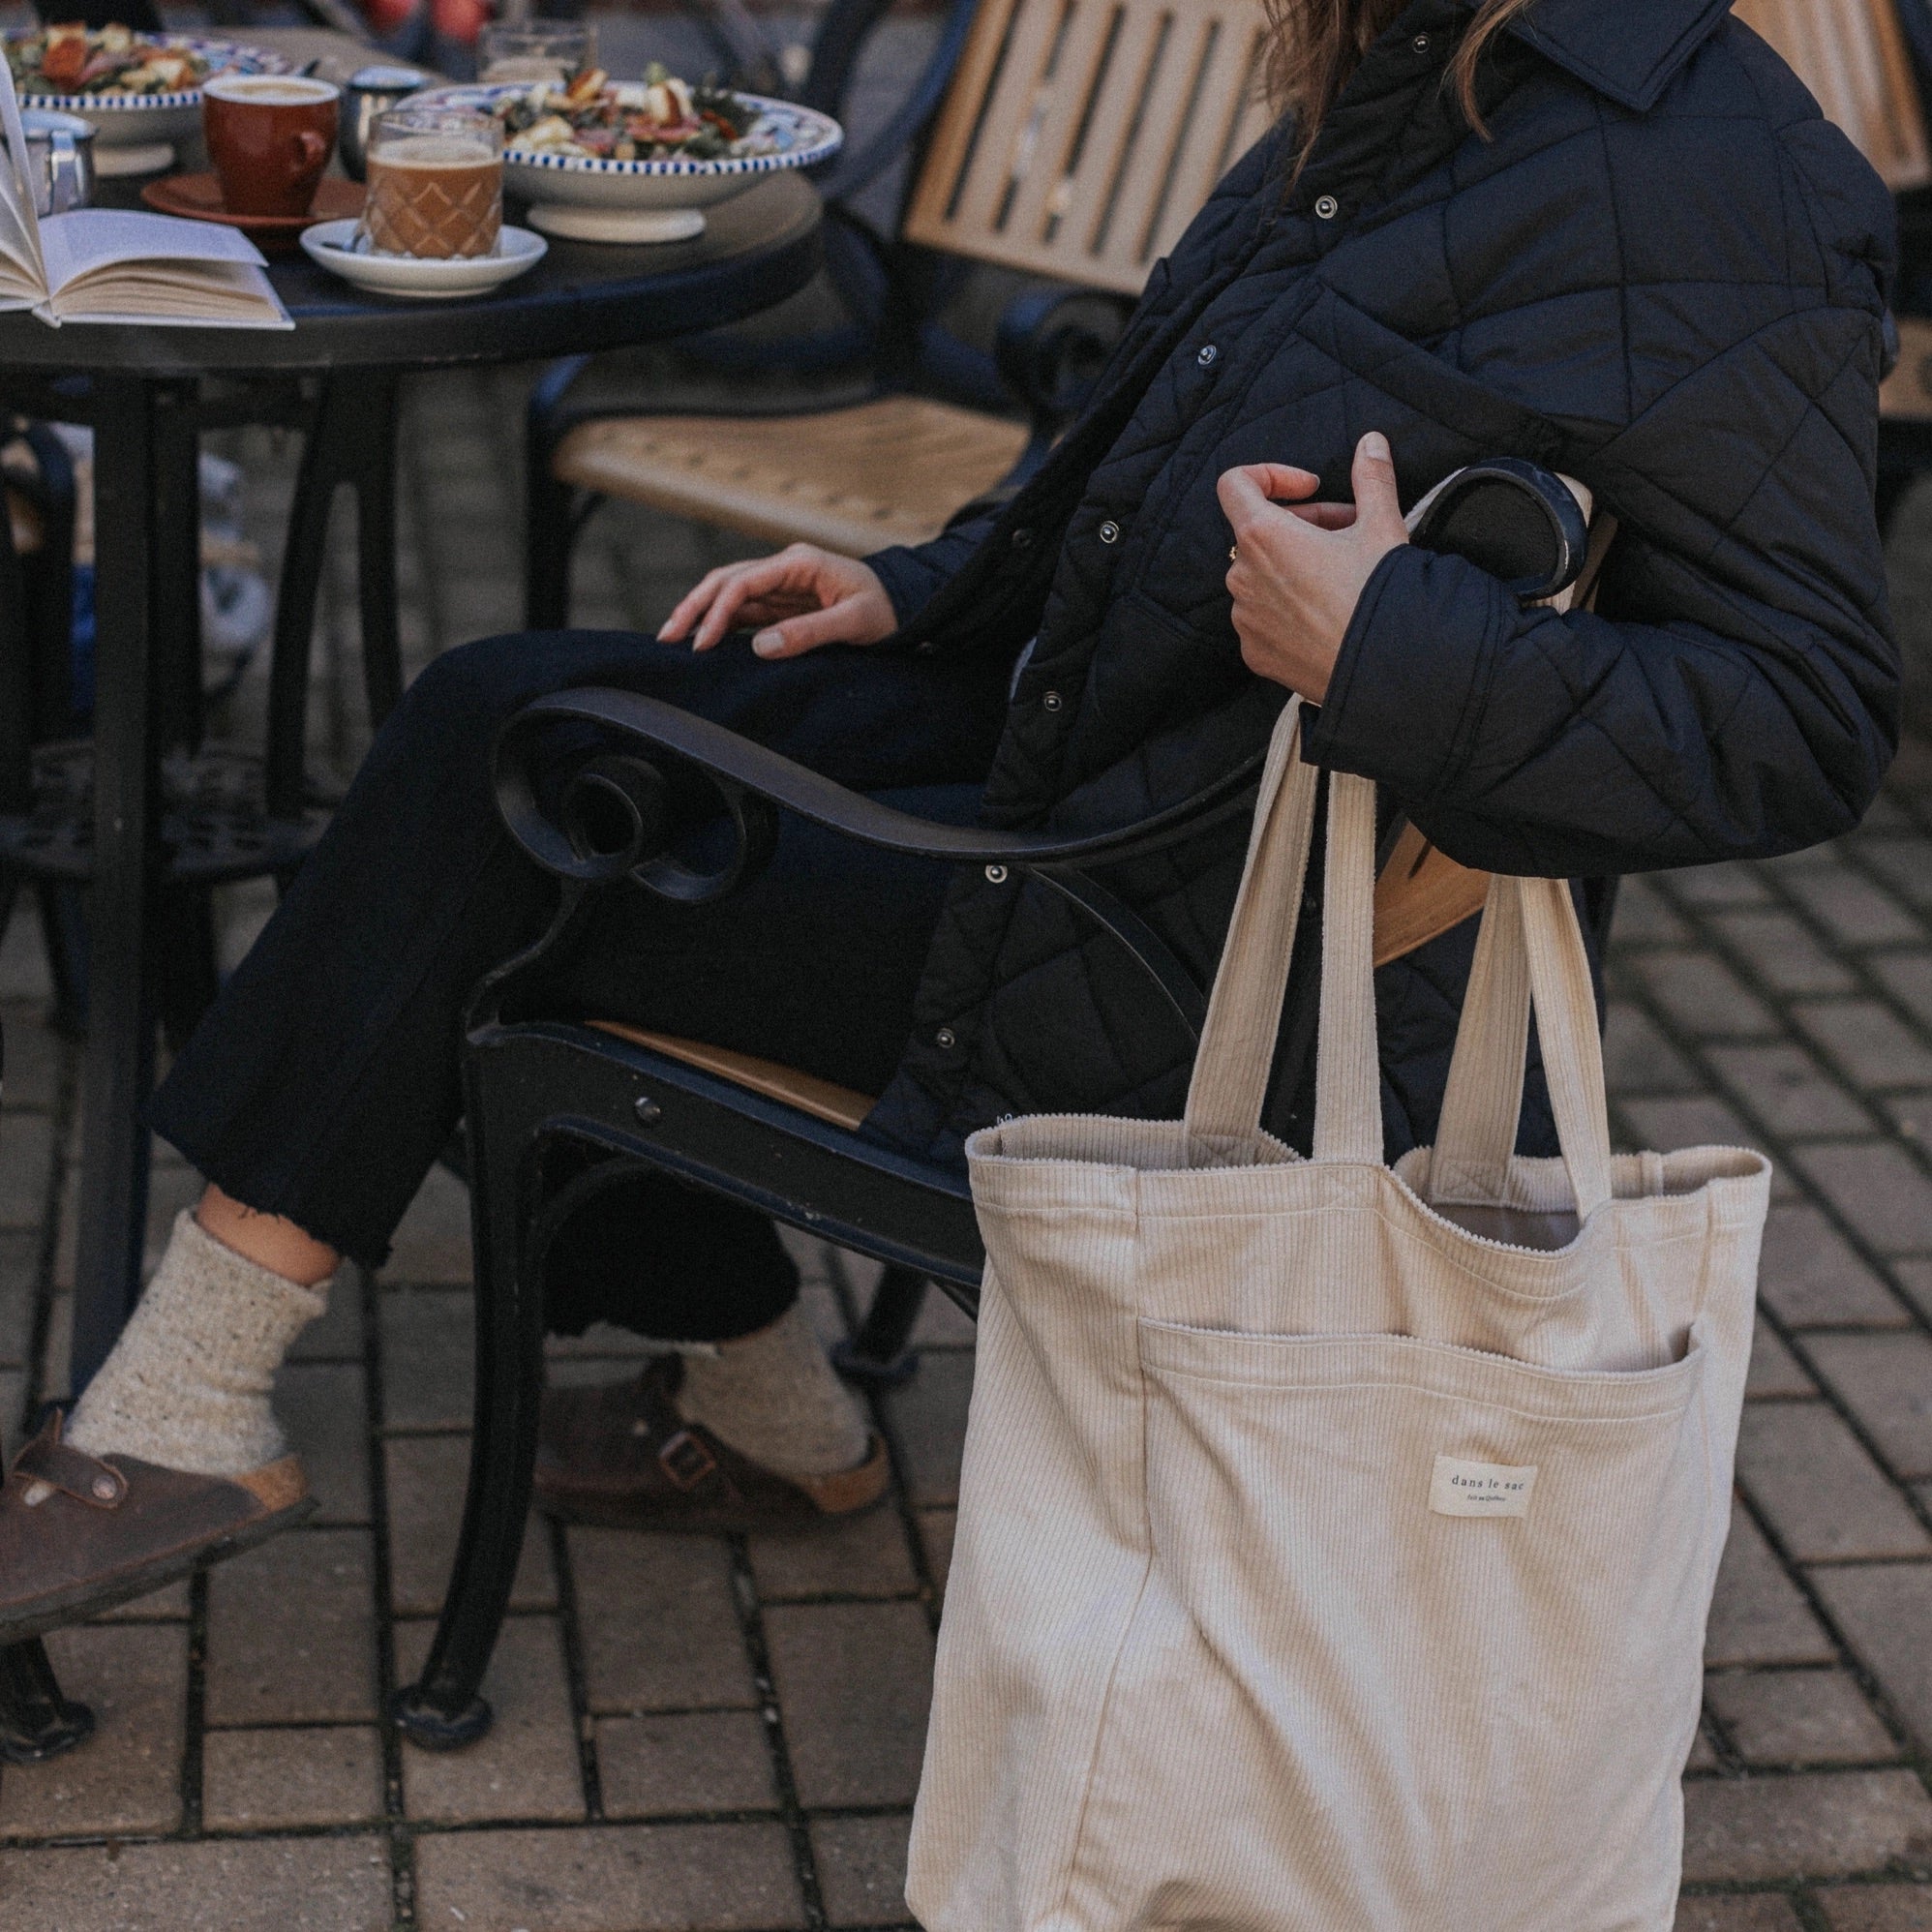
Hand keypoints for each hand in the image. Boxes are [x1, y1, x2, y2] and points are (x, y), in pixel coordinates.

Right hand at [658, 543, 896, 657]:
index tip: (701, 644)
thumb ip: (809, 633)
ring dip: (701, 614)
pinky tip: (704, 641)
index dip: (717, 612)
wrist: (910, 604)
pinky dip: (721, 623)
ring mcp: (783, 585)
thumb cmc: (888, 609)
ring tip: (674, 640)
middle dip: (694, 607)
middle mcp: (785, 568)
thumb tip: (760, 646)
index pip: (744, 582)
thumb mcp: (855, 623)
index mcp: (799, 563)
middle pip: (726, 581)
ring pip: (730, 594)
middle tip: (667, 637)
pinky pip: (745, 611)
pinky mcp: (785, 603)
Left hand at [1217, 431, 1407, 701]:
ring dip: (1293, 565)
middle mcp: (1242, 577)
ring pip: (1260, 575)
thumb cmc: (1380, 595)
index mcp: (1262, 537)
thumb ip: (1372, 477)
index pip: (1235, 484)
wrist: (1385, 671)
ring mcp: (1245, 619)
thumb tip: (1371, 443)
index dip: (1271, 475)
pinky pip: (1263, 616)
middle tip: (1348, 530)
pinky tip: (1327, 613)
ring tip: (1340, 575)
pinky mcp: (1254, 652)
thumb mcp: (1383, 527)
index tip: (1309, 488)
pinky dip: (1288, 605)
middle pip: (1257, 531)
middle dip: (1300, 523)